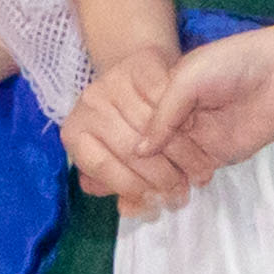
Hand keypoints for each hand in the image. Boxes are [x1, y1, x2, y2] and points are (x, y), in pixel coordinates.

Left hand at [59, 46, 190, 211]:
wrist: (139, 79)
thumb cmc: (128, 127)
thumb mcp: (116, 157)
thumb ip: (120, 185)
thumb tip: (128, 209)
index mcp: (75, 131)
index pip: (101, 165)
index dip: (131, 187)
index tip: (155, 202)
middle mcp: (89, 104)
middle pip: (129, 148)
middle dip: (160, 178)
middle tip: (181, 194)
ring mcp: (113, 81)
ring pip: (151, 126)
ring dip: (179, 156)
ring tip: (196, 175)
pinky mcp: (142, 64)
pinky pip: (167, 100)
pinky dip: (186, 123)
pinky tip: (198, 143)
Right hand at [143, 28, 273, 196]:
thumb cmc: (232, 64)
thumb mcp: (187, 79)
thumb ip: (162, 115)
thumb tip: (137, 151)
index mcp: (165, 92)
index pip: (137, 123)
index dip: (127, 140)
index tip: (116, 157)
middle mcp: (179, 118)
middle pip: (152, 147)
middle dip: (143, 165)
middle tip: (134, 180)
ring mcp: (198, 137)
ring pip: (170, 163)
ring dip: (160, 178)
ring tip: (146, 192)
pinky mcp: (218, 155)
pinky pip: (193, 173)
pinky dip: (181, 183)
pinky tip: (167, 192)